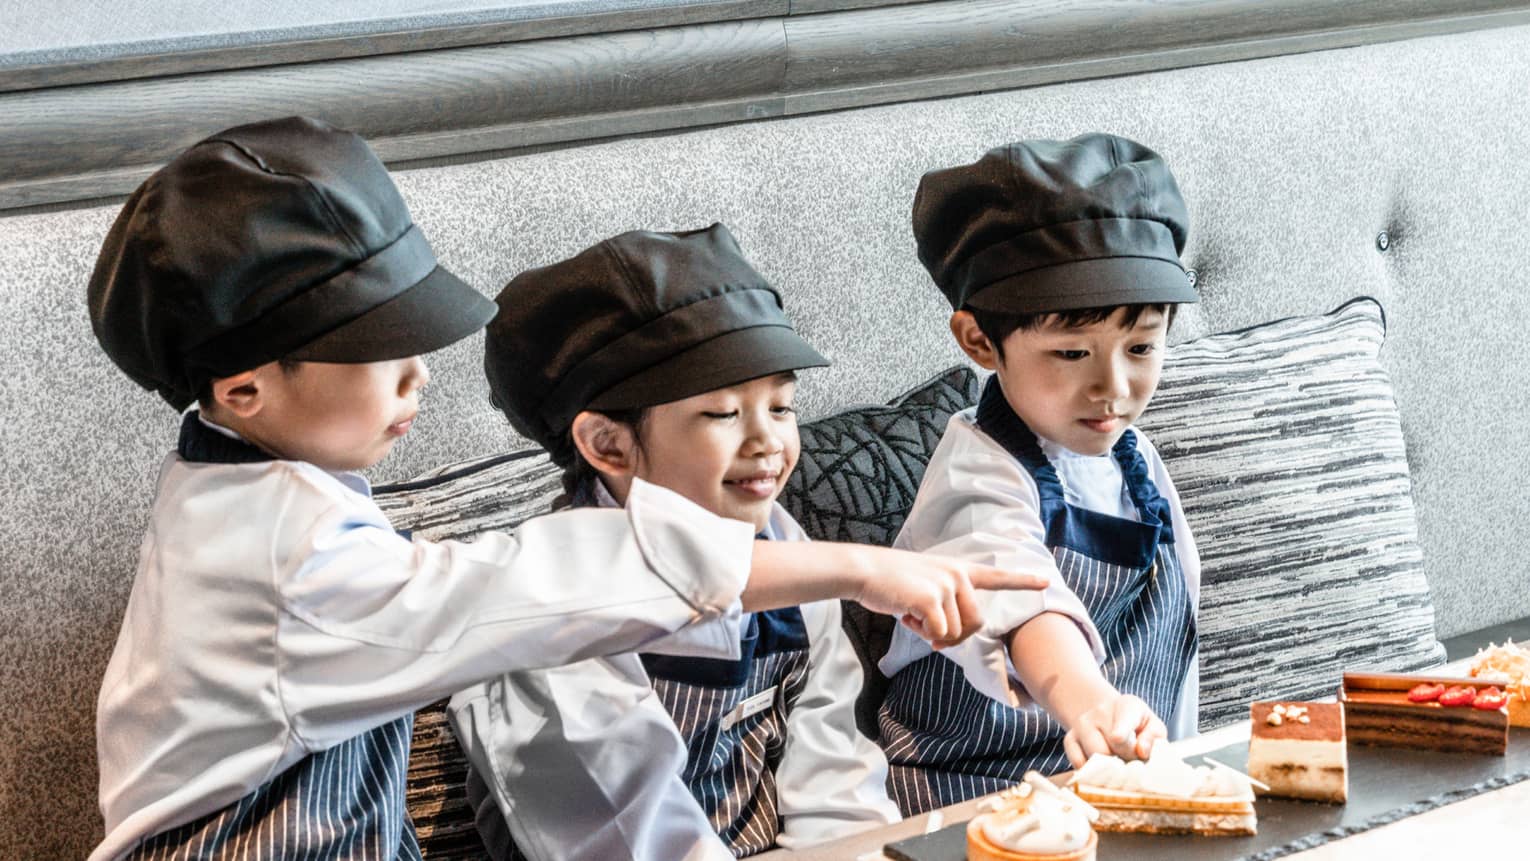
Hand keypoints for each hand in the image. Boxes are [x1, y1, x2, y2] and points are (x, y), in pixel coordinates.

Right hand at [850, 546, 1049, 647]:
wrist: (864, 570)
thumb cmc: (891, 582)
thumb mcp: (924, 586)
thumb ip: (944, 606)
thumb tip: (947, 638)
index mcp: (958, 570)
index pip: (995, 576)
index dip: (1022, 581)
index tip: (1045, 581)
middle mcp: (957, 575)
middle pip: (975, 624)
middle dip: (953, 635)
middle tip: (928, 630)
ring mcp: (946, 584)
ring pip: (955, 632)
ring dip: (932, 633)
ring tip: (912, 612)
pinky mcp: (931, 598)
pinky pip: (938, 633)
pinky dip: (921, 632)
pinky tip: (907, 615)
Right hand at [1062, 694, 1165, 766]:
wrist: (1110, 713)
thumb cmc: (1137, 724)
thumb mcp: (1153, 726)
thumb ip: (1153, 737)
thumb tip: (1141, 752)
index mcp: (1125, 706)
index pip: (1118, 734)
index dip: (1124, 746)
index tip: (1129, 750)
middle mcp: (1099, 712)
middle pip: (1105, 752)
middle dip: (1121, 764)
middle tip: (1130, 762)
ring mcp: (1081, 724)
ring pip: (1091, 760)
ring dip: (1106, 769)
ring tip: (1117, 763)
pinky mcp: (1069, 739)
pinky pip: (1078, 764)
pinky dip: (1091, 772)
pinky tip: (1102, 766)